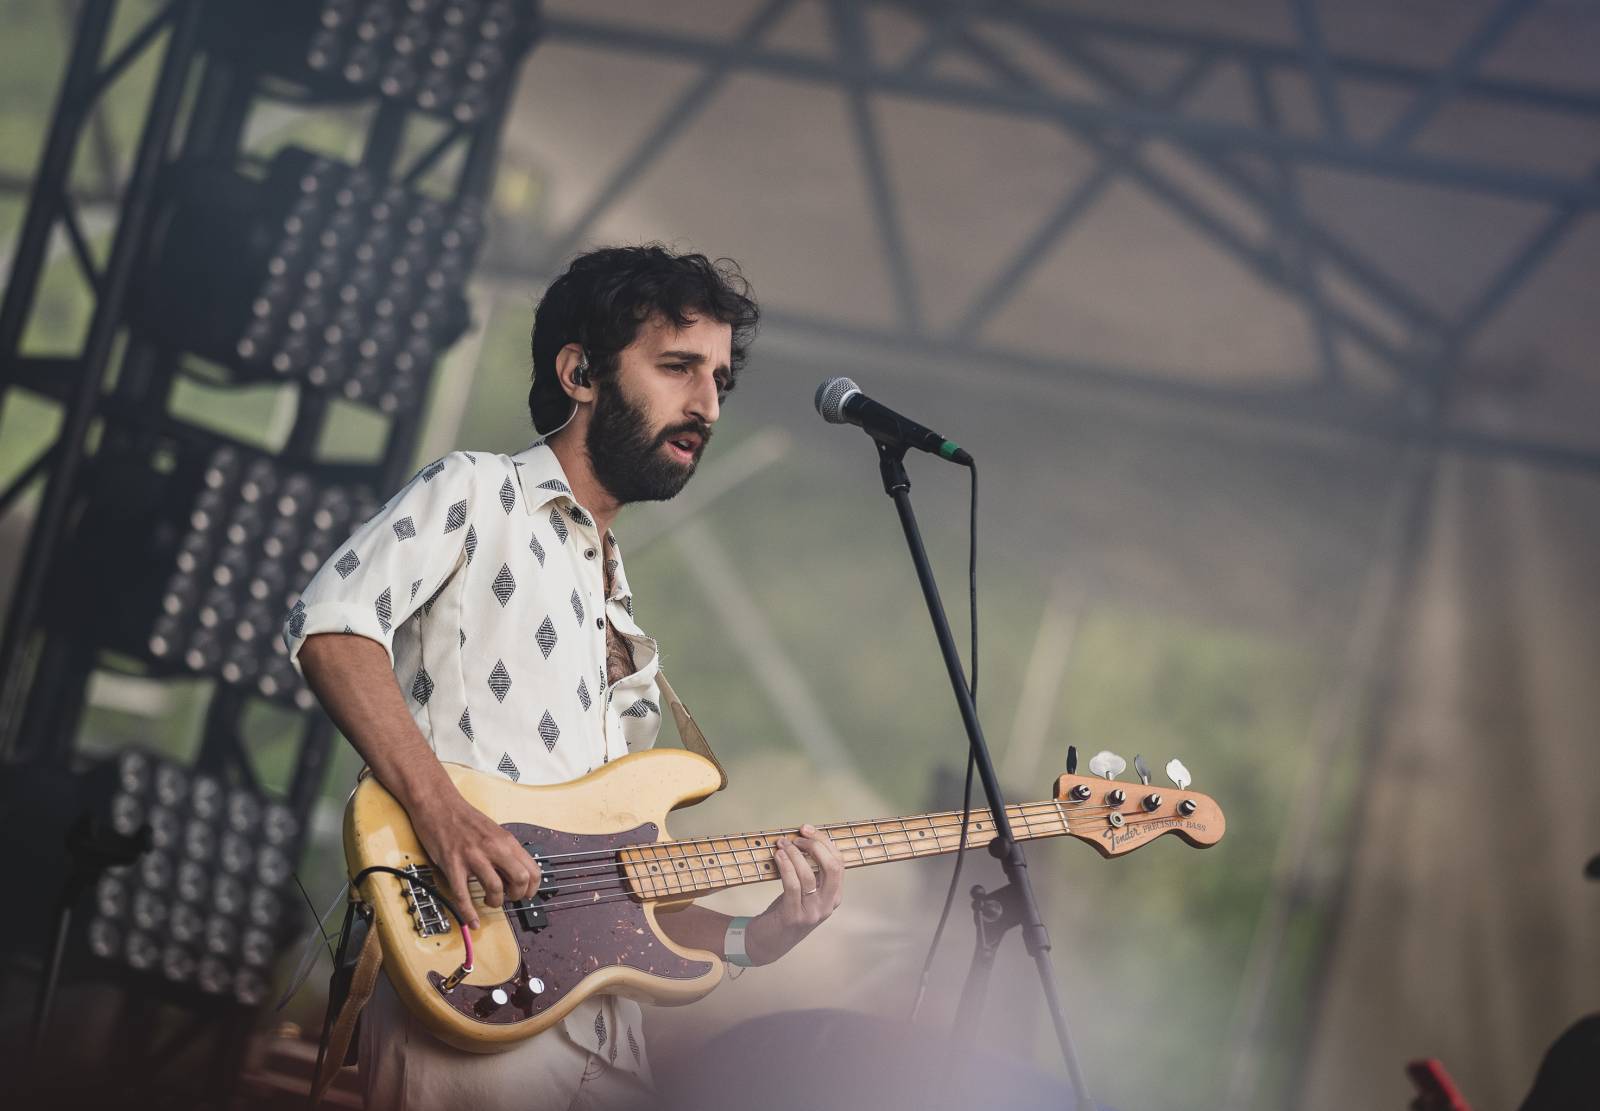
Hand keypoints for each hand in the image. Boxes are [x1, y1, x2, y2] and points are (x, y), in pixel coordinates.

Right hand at [407, 790, 539, 929]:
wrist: (438, 803)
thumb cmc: (463, 817)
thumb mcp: (494, 830)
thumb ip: (505, 850)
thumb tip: (514, 872)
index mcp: (505, 841)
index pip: (532, 869)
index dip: (532, 888)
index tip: (526, 894)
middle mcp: (493, 848)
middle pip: (520, 880)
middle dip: (517, 896)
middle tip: (509, 898)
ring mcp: (473, 856)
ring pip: (495, 889)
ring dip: (495, 902)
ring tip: (489, 901)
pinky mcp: (452, 864)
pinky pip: (462, 895)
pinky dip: (468, 912)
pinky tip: (471, 920)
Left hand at [748, 824, 843, 963]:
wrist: (768, 942)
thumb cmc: (786, 910)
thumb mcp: (806, 891)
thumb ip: (812, 871)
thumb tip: (804, 838)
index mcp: (834, 895)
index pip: (839, 862)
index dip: (824, 842)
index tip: (807, 829)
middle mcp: (828, 905)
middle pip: (832, 867)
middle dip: (816, 845)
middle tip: (798, 836)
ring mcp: (812, 913)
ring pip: (809, 875)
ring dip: (795, 854)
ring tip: (782, 844)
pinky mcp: (794, 917)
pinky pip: (792, 886)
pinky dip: (785, 866)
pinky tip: (778, 856)